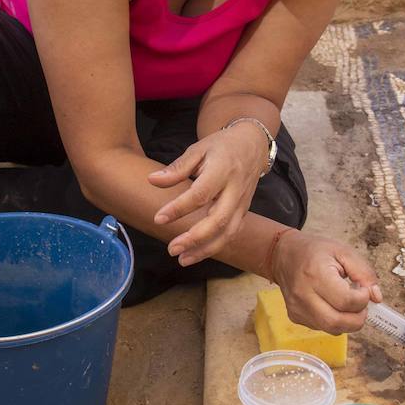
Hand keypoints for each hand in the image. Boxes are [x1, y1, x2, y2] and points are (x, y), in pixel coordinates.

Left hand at [148, 121, 268, 265]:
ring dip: (205, 250)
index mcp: (223, 170)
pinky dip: (214, 247)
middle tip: (172, 249)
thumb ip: (176, 168)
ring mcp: (242, 203)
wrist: (252, 145)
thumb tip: (151, 181)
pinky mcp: (244, 212)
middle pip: (219, 220)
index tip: (158, 219)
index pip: (200, 194)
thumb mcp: (198, 149)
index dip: (179, 208)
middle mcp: (235, 189)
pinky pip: (231, 234)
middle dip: (195, 238)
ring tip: (182, 259)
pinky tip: (196, 253)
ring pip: (228, 233)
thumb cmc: (221, 147)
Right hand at [270, 230, 380, 333]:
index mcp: (315, 274)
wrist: (283, 255)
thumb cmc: (315, 251)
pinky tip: (332, 305)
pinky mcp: (295, 317)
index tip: (364, 290)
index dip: (362, 299)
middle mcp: (303, 295)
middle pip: (337, 322)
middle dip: (358, 319)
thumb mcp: (343, 252)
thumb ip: (364, 272)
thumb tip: (376, 297)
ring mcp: (297, 309)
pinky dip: (334, 321)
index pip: (345, 301)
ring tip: (348, 304)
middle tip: (362, 305)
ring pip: (331, 330)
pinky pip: (322, 328)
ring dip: (347, 322)